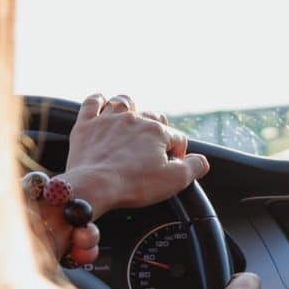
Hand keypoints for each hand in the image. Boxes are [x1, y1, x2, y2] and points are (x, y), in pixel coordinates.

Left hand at [62, 94, 209, 218]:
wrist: (93, 187)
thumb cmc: (133, 184)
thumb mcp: (175, 181)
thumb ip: (195, 167)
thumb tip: (202, 161)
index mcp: (157, 132)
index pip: (177, 137)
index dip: (178, 153)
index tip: (172, 166)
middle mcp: (134, 119)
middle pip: (153, 117)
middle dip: (158, 130)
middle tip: (154, 149)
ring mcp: (108, 120)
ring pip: (124, 102)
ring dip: (132, 108)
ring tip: (133, 119)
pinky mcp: (86, 125)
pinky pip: (92, 102)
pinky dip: (98, 101)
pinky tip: (102, 104)